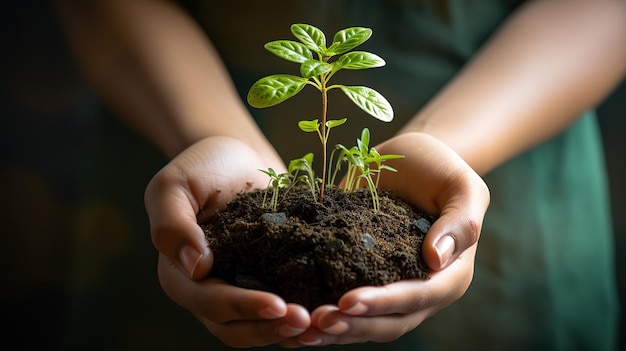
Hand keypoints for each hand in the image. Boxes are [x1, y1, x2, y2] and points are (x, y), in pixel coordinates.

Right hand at [144, 137, 310, 346]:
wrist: (237, 156)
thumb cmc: (202, 167)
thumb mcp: (174, 186)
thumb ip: (172, 225)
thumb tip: (195, 266)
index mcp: (180, 274)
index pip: (209, 302)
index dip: (242, 307)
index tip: (276, 304)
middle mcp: (208, 290)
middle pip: (234, 327)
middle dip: (269, 328)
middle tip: (305, 320)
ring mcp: (239, 288)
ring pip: (258, 327)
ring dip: (286, 331)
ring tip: (319, 325)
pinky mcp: (267, 281)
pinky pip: (279, 311)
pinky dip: (299, 318)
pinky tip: (326, 315)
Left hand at [284, 132, 489, 345]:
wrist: (408, 159)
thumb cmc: (440, 169)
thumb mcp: (461, 186)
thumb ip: (460, 222)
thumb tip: (436, 260)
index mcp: (450, 274)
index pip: (418, 297)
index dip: (384, 303)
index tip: (348, 301)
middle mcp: (422, 289)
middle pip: (391, 321)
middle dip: (355, 323)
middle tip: (319, 320)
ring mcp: (392, 287)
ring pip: (368, 323)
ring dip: (338, 329)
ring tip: (306, 328)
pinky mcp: (365, 278)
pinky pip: (350, 308)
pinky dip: (330, 316)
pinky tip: (302, 321)